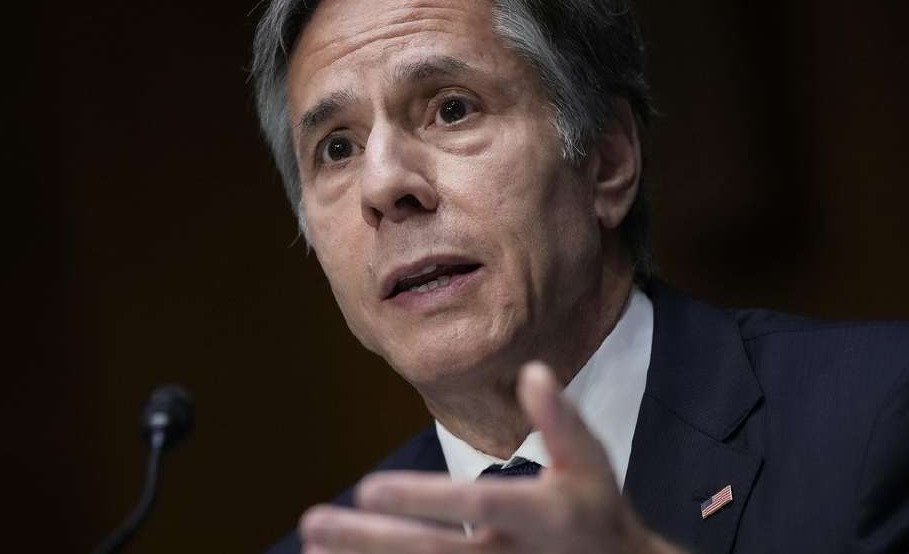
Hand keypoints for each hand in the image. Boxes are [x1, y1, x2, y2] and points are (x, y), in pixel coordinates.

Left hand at [298, 361, 687, 553]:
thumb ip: (563, 421)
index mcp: (545, 515)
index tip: (369, 487)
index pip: (477, 506)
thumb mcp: (592, 464)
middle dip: (370, 540)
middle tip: (315, 522)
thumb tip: (534, 371)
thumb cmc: (596, 512)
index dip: (423, 499)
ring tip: (311, 541)